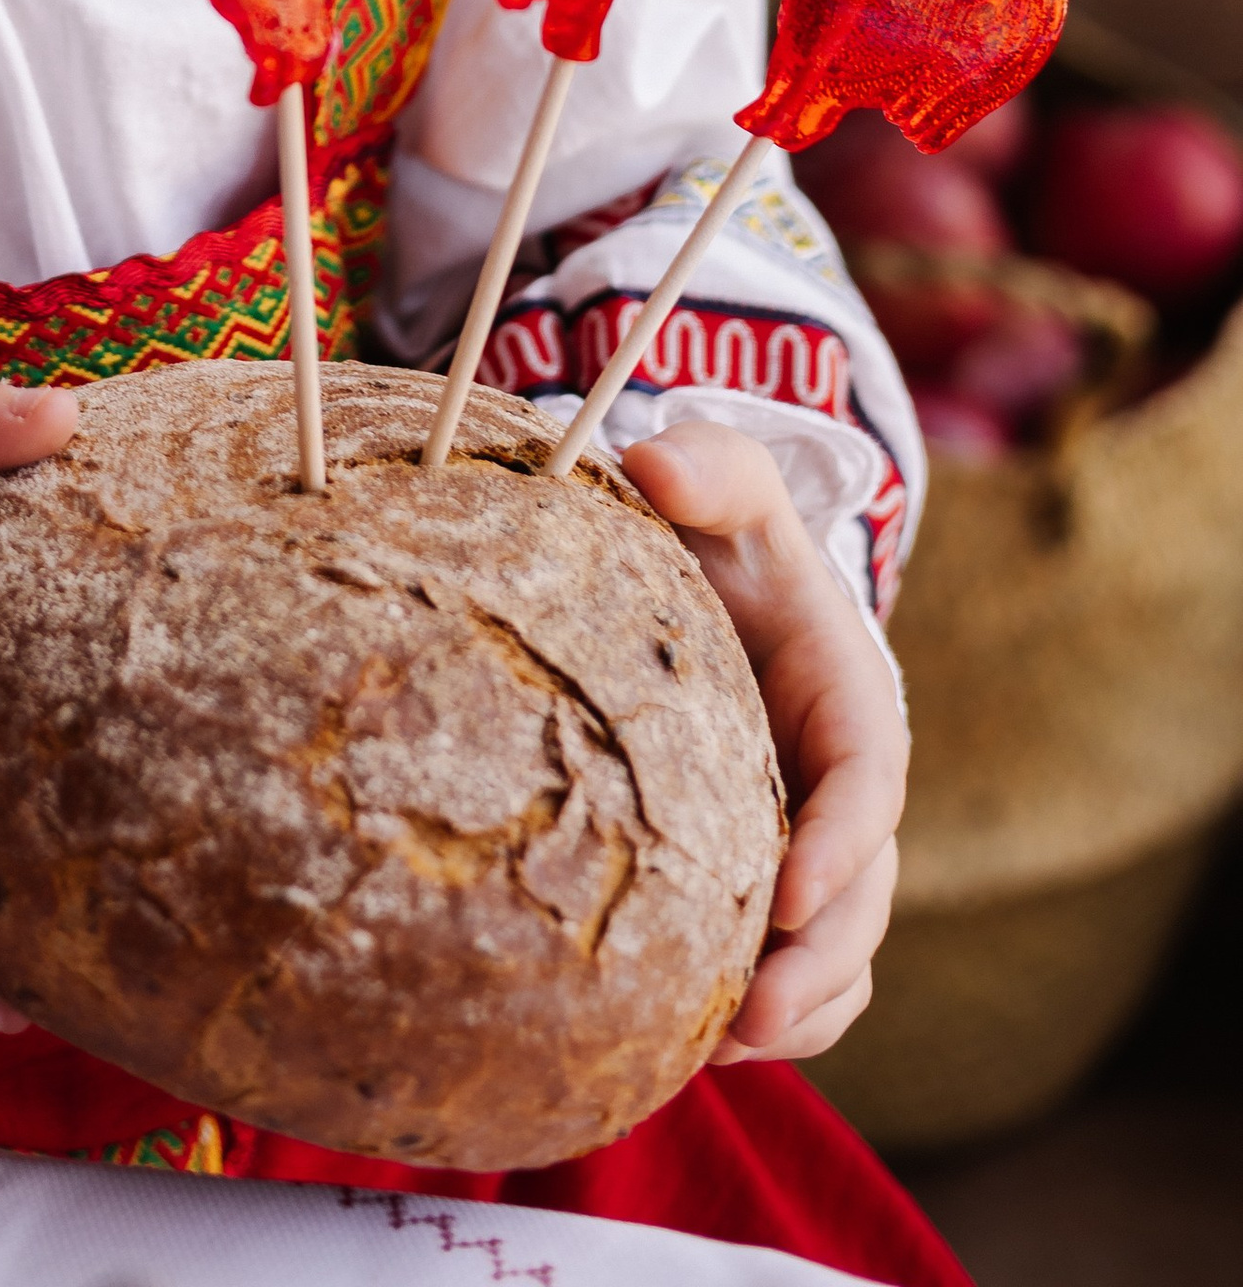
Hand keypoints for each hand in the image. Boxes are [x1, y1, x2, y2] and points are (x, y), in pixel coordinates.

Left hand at [620, 427, 904, 1065]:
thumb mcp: (725, 488)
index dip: (836, 846)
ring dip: (797, 1010)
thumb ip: (706, 466)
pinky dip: (774, 1013)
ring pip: (839, 952)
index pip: (865, 784)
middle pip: (860, 896)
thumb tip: (649, 459)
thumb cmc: (724, 534)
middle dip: (818, 966)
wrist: (714, 580)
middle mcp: (850, 788)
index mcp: (852, 701)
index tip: (788, 895)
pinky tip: (698, 1044)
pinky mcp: (776, 878)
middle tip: (750, 1021)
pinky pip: (801, 968)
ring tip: (717, 1053)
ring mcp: (819, 842)